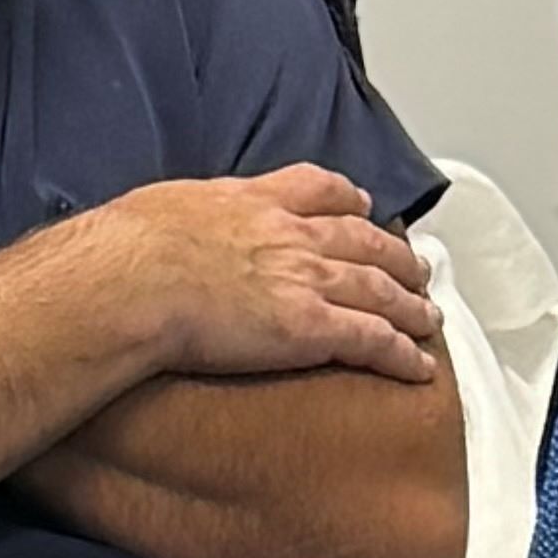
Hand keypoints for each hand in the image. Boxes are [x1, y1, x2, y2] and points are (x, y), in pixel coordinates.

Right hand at [91, 167, 449, 389]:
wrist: (133, 281)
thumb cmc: (129, 251)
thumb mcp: (162, 208)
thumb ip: (184, 217)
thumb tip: (164, 230)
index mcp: (255, 201)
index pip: (319, 190)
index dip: (349, 201)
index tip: (364, 207)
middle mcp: (292, 234)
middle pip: (364, 240)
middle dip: (396, 255)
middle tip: (415, 268)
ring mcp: (307, 279)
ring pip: (380, 289)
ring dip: (410, 305)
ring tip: (427, 318)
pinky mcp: (311, 327)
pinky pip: (373, 340)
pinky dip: (402, 354)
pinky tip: (418, 366)